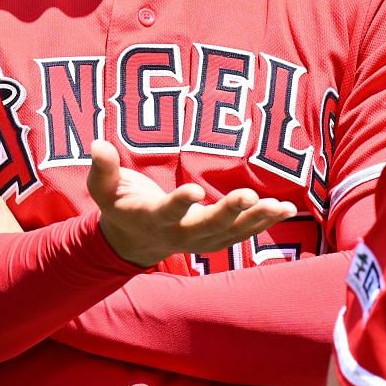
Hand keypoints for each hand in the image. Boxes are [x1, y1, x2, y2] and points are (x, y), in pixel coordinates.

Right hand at [84, 140, 297, 267]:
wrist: (133, 241)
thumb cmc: (119, 205)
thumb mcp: (103, 188)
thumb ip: (103, 168)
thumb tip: (97, 144)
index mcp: (151, 218)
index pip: (167, 212)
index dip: (180, 203)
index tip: (194, 191)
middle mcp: (178, 234)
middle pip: (206, 227)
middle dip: (228, 213)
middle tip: (248, 197)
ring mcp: (200, 239)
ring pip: (231, 233)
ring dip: (256, 220)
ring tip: (279, 207)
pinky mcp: (215, 238)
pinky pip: (243, 233)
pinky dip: (265, 222)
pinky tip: (287, 210)